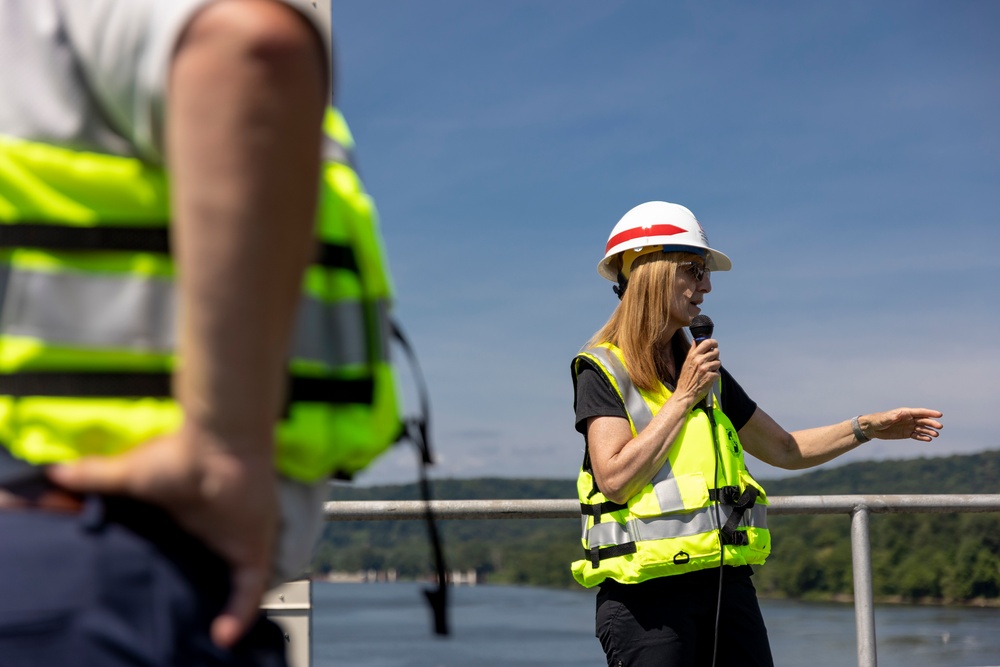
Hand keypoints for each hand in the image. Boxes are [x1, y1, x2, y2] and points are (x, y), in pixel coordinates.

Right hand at [46, 422, 278, 648]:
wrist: (219, 445)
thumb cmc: (177, 455)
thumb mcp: (128, 474)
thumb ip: (95, 477)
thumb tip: (54, 473)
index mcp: (184, 518)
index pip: (177, 552)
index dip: (166, 571)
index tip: (144, 594)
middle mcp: (211, 532)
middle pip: (203, 572)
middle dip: (190, 596)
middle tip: (166, 619)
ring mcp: (234, 542)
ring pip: (229, 586)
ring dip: (219, 609)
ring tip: (198, 635)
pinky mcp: (252, 550)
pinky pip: (250, 589)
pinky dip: (240, 613)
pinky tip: (224, 636)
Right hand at [676, 338, 720, 405]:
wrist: (685, 394)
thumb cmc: (685, 380)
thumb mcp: (686, 363)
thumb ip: (692, 351)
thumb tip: (695, 341)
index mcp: (693, 356)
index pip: (707, 342)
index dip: (713, 342)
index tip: (715, 344)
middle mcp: (700, 360)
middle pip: (716, 352)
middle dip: (715, 356)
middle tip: (710, 362)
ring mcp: (706, 368)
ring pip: (718, 362)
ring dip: (715, 367)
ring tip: (708, 372)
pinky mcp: (711, 377)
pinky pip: (718, 373)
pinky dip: (715, 376)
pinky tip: (709, 378)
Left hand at [862, 408, 942, 441]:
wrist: (873, 428)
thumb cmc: (878, 420)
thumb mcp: (884, 419)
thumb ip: (891, 417)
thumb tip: (898, 414)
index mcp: (905, 412)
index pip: (920, 412)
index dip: (930, 413)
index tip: (939, 415)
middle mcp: (909, 419)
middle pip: (923, 420)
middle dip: (932, 423)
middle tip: (939, 427)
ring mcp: (909, 426)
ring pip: (922, 428)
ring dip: (929, 431)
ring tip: (936, 435)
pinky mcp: (907, 434)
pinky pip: (917, 435)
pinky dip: (923, 437)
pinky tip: (929, 439)